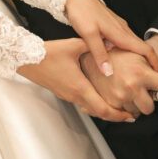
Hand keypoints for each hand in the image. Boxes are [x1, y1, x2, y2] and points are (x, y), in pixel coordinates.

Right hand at [17, 38, 135, 121]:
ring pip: (91, 107)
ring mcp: (68, 95)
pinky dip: (95, 102)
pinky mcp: (64, 92)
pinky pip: (83, 101)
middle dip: (115, 115)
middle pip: (99, 112)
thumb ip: (93, 45)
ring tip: (119, 103)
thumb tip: (111, 41)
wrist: (27, 59)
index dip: (118, 115)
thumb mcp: (73, 45)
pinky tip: (101, 94)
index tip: (130, 117)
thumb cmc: (48, 53)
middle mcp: (75, 95)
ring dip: (105, 108)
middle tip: (130, 115)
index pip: (102, 108)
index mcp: (80, 87)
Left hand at [65, 0, 157, 77]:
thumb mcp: (88, 35)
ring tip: (140, 71)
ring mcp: (119, 27)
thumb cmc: (82, 13)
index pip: (144, 49)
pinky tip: (124, 58)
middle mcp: (123, 30)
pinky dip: (131, 50)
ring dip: (141, 57)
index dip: (154, 62)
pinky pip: (127, 40)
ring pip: (135, 44)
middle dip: (150, 62)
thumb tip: (109, 73)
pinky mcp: (114, 26)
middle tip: (152, 78)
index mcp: (120, 33)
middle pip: (143, 47)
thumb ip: (99, 54)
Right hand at [80, 47, 157, 117]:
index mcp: (141, 73)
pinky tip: (119, 93)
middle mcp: (131, 87)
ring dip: (135, 105)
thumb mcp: (138, 55)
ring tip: (126, 88)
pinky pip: (123, 115)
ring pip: (136, 113)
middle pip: (150, 108)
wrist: (92, 57)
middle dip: (147, 101)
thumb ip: (156, 66)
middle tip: (140, 89)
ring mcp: (119, 98)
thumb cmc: (115, 54)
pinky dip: (124, 107)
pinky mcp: (109, 105)